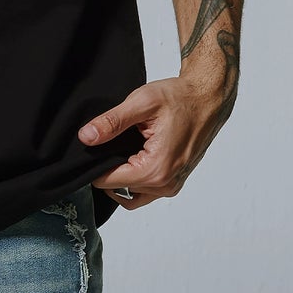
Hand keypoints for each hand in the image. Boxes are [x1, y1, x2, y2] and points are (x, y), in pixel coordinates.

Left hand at [77, 73, 233, 209]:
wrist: (206, 98)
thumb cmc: (180, 98)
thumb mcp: (141, 103)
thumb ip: (111, 122)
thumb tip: (86, 137)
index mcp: (156, 169)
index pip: (108, 181)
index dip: (95, 163)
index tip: (94, 145)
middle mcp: (166, 184)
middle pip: (118, 188)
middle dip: (107, 167)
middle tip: (106, 142)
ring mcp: (172, 186)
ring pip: (131, 194)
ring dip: (120, 176)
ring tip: (119, 148)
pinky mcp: (174, 182)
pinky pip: (145, 191)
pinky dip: (134, 179)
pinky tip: (130, 156)